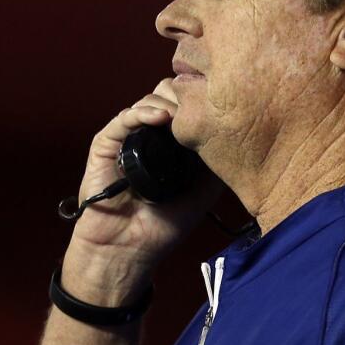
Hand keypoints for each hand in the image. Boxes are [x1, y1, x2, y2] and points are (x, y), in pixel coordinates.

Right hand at [61, 78, 222, 305]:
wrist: (130, 249)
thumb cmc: (164, 226)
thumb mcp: (203, 193)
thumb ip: (217, 166)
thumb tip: (239, 139)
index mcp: (172, 142)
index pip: (187, 105)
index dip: (202, 100)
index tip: (221, 105)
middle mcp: (150, 135)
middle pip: (168, 94)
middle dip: (186, 95)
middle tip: (201, 108)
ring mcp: (128, 138)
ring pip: (148, 101)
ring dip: (168, 102)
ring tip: (183, 116)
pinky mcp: (106, 145)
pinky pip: (123, 119)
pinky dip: (142, 112)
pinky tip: (160, 117)